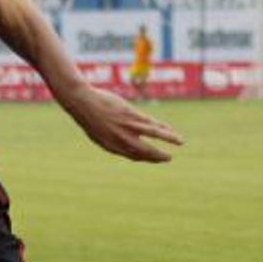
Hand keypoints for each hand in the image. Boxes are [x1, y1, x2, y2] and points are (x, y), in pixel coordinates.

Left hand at [65, 85, 182, 162]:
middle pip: (145, 151)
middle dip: (158, 156)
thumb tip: (120, 142)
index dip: (145, 158)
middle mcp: (121, 140)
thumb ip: (111, 139)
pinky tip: (171, 129)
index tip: (153, 158)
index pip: (132, 156)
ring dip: (169, 139)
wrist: (82, 102)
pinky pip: (151, 123)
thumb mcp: (98, 132)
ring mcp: (127, 128)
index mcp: (112, 146)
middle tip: (168, 159)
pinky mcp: (131, 116)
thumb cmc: (88, 115)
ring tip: (180, 142)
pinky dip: (163, 127)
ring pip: (153, 136)